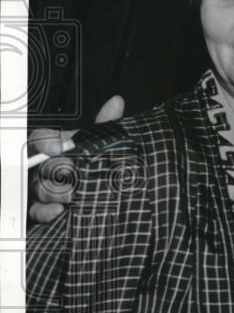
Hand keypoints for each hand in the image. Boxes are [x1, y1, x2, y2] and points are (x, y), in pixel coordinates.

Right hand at [28, 96, 124, 223]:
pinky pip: (36, 210)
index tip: (59, 146)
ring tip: (73, 195)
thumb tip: (117, 101)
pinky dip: (45, 211)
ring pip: (39, 187)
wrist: (107, 197)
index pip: (41, 138)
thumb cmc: (100, 166)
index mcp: (60, 148)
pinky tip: (58, 211)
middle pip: (42, 165)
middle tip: (73, 173)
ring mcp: (44, 187)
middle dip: (57, 169)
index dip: (46, 141)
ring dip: (54, 191)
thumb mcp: (105, 145)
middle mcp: (48, 167)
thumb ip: (107, 125)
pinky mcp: (44, 209)